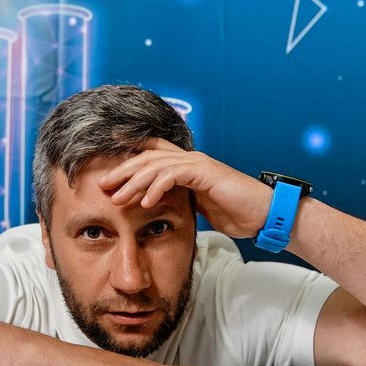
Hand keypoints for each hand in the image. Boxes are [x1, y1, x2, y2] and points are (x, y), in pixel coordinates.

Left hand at [96, 138, 271, 238]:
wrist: (263, 215)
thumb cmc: (235, 212)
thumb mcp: (199, 206)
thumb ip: (180, 200)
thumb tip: (159, 208)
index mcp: (187, 165)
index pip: (153, 152)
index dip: (129, 150)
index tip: (106, 159)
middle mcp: (190, 159)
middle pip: (148, 158)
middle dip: (123, 171)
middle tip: (102, 185)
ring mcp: (198, 164)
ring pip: (157, 166)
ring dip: (134, 182)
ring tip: (118, 198)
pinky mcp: (205, 173)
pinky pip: (174, 175)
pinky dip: (157, 187)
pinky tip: (145, 202)